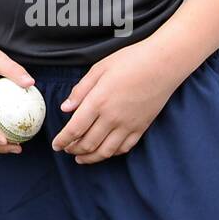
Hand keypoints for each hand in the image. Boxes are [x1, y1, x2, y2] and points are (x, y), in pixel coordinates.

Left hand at [51, 39, 181, 163]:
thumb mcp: (98, 69)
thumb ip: (80, 90)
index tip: (56, 146)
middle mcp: (112, 118)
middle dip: (74, 150)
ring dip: (90, 157)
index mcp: (98, 102)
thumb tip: (65, 108)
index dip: (62, 141)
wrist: (163, 64)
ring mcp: (128, 125)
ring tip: (81, 158)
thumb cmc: (130, 60)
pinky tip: (104, 151)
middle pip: (88, 143)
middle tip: (66, 151)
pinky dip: (111, 153)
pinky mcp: (141, 127)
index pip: (74, 129)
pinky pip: (124, 148)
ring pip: (105, 151)